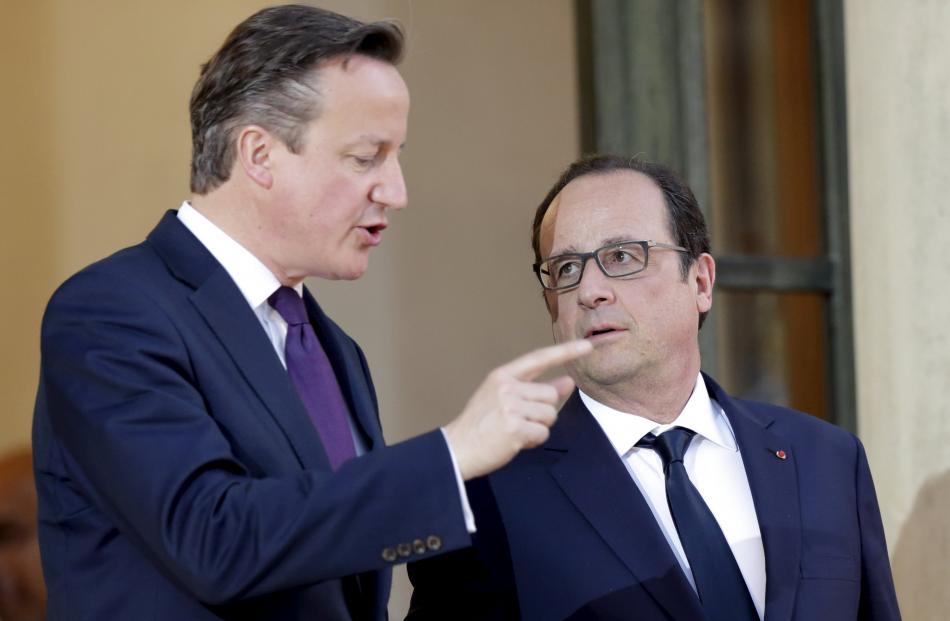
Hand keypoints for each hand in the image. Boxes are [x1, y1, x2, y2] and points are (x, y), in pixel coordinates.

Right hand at [443, 339, 592, 479]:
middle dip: (543, 411)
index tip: (587, 346)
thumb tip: (569, 381)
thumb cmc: (482, 424)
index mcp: (502, 376)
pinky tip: (514, 441)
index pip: (539, 358)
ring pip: (550, 415)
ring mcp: (510, 407)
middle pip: (551, 395)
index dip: (565, 351)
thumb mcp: (504, 398)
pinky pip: (542, 433)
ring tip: (514, 431)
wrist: (458, 448)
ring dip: (538, 427)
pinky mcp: (514, 427)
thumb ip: (537, 389)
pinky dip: (533, 441)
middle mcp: (507, 387)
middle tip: (518, 421)